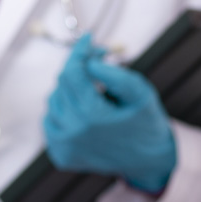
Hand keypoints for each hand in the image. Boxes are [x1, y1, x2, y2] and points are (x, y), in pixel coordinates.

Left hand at [43, 34, 177, 192]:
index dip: (79, 52)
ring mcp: (63, 146)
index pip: (72, 73)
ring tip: (95, 94)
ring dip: (71, 91)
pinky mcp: (60, 154)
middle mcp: (72, 133)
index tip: (88, 40)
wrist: (149, 162)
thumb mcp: (141, 94)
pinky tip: (84, 112)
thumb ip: (115, 75)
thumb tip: (88, 62)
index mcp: (92, 116)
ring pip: (54, 102)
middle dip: (78, 69)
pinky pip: (51, 121)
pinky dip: (64, 111)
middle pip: (61, 85)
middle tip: (98, 64)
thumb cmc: (146, 123)